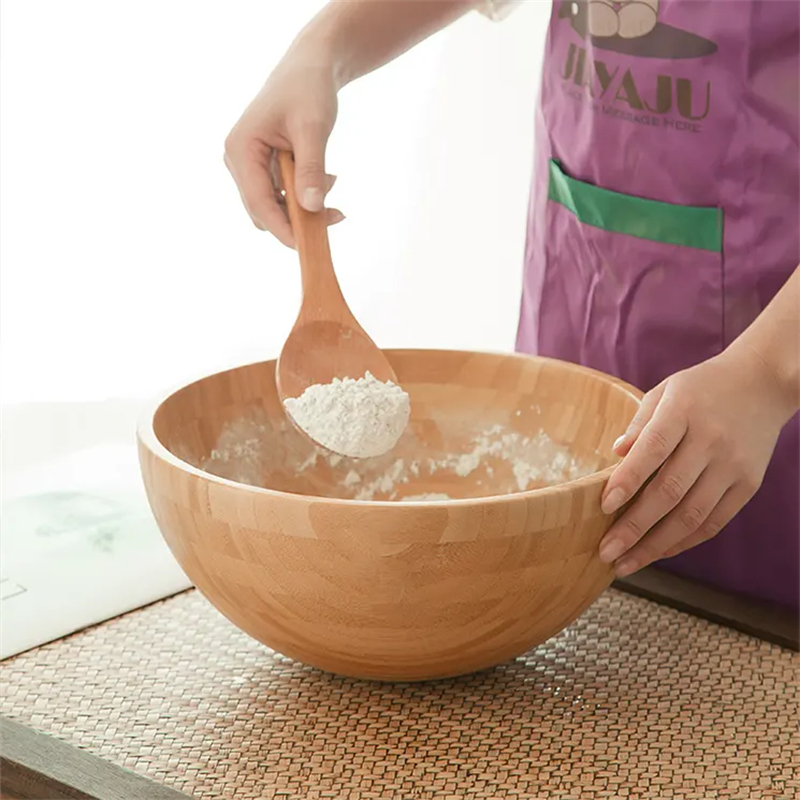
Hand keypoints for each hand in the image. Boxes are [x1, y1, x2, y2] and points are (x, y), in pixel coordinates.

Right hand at [224, 45, 343, 246]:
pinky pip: (283, 195)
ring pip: (277, 206)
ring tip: (332, 179)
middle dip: (299, 217)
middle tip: (337, 212)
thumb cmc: (308, 89)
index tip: (309, 246)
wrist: (311, 66)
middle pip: (265, 211)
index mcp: (241, 150)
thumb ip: (311, 169)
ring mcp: (250, 165)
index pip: (259, 203)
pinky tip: (325, 175)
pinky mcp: (264, 167)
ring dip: (306, 204)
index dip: (283, 228)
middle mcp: (239, 161)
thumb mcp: (313, 129)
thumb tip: (312, 207)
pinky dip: (305, 193)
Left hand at [598, 346, 795, 576]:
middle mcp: (711, 441)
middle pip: (670, 492)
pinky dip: (684, 541)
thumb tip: (615, 454)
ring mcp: (733, 466)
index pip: (652, 450)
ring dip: (655, 545)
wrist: (763, 383)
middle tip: (606, 551)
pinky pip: (714, 521)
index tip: (603, 507)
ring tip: (625, 564)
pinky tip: (657, 552)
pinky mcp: (749, 484)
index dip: (627, 480)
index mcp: (683, 411)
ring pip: (692, 516)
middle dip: (634, 527)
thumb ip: (639, 423)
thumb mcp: (665, 391)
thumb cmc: (701, 388)